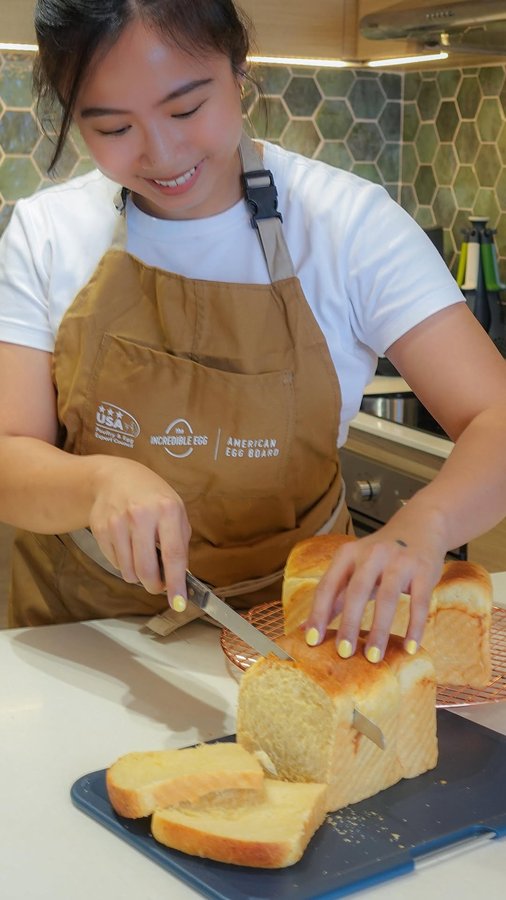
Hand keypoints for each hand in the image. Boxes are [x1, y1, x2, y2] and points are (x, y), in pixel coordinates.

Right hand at [88, 457, 190, 607]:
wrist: (114, 478)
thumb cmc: (152, 496)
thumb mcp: (175, 510)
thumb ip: (179, 542)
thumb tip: (179, 578)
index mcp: (167, 510)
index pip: (173, 555)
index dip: (176, 583)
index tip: (179, 603)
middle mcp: (141, 516)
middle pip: (147, 570)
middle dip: (154, 586)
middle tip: (159, 584)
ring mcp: (117, 523)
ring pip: (129, 572)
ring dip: (138, 575)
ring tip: (143, 559)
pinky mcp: (101, 530)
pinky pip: (115, 564)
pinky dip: (125, 564)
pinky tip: (128, 546)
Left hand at [304, 507, 446, 661]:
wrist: (420, 526)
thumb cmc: (379, 558)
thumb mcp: (353, 569)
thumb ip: (333, 597)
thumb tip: (304, 629)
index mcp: (347, 554)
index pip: (328, 585)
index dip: (319, 613)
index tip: (312, 641)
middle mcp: (372, 554)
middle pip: (357, 591)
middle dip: (349, 624)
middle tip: (344, 654)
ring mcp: (399, 561)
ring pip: (387, 597)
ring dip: (380, 630)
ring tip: (373, 657)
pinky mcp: (423, 570)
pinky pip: (419, 602)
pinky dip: (414, 627)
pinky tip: (409, 647)